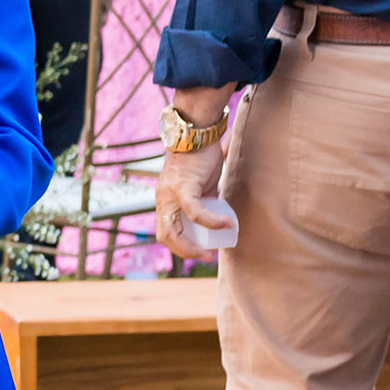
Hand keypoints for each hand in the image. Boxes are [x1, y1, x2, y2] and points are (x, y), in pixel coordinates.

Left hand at [155, 144, 230, 258]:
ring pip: (175, 229)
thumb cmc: (201, 158)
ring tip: (212, 250)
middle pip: (165, 235)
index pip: (164, 231)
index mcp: (165, 200)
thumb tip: (218, 216)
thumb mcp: (201, 186)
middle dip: (185, 251)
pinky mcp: (184, 186)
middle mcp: (163, 198)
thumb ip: (203, 201)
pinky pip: (195, 211)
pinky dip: (211, 221)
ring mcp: (170, 193)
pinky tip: (226, 224)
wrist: (198, 134)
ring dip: (193, 245)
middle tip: (205, 256)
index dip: (179, 247)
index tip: (199, 252)